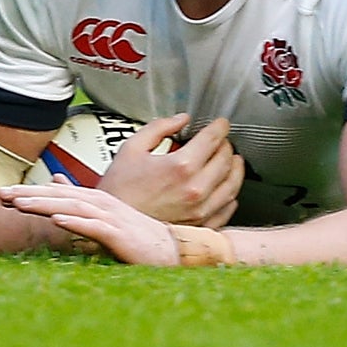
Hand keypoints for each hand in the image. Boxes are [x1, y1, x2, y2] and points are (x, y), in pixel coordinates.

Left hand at [0, 185, 180, 265]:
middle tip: (0, 195)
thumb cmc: (136, 235)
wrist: (171, 248)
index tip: (3, 194)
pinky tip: (57, 220)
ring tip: (20, 204)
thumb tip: (56, 181)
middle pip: (59, 196)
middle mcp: (101, 204)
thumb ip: (79, 199)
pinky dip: (75, 222)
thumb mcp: (105, 215)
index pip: (56, 192)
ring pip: (72, 207)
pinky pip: (94, 227)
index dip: (30, 192)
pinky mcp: (119, 235)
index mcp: (95, 199)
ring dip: (45, 204)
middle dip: (29, 194)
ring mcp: (110, 218)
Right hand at [98, 114, 244, 227]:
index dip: (220, 126)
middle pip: (226, 160)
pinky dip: (230, 196)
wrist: (112, 226)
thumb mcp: (132, 148)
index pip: (213, 139)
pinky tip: (226, 190)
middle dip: (226, 145)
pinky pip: (225, 209)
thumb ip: (159, 128)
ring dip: (234, 169)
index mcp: (181, 167)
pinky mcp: (199, 227)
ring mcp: (200, 211)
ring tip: (231, 160)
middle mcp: (195, 190)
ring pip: (232, 185)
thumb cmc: (118, 191)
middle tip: (221, 140)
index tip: (221, 124)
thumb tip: (181, 119)